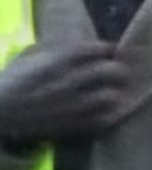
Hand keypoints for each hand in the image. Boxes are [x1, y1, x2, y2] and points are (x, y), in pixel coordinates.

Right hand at [0, 42, 129, 142]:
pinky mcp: (71, 124)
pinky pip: (102, 119)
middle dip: (120, 71)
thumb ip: (55, 48)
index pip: (98, 49)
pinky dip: (109, 114)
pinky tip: (108, 111)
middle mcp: (70, 80)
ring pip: (111, 96)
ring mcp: (72, 104)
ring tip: (117, 93)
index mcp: (59, 60)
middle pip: (111, 71)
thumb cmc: (12, 81)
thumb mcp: (29, 55)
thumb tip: (81, 45)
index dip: (109, 50)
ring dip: (116, 94)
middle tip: (121, 74)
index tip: (112, 52)